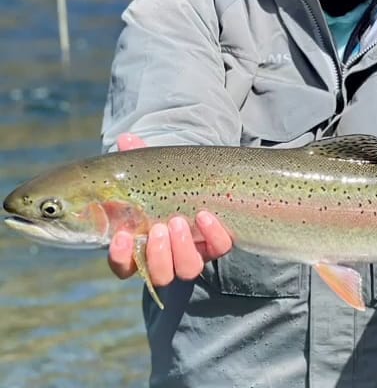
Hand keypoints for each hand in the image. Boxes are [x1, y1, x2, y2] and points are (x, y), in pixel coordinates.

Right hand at [107, 132, 233, 285]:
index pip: (124, 266)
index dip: (120, 258)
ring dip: (181, 249)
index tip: (121, 237)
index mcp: (141, 246)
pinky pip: (219, 248)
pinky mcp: (217, 244)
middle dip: (158, 254)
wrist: (201, 183)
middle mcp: (168, 257)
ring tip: (178, 221)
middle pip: (159, 275)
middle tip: (159, 228)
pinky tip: (205, 215)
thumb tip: (125, 138)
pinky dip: (213, 235)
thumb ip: (137, 157)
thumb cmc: (166, 183)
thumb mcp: (151, 172)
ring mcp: (194, 252)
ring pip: (187, 269)